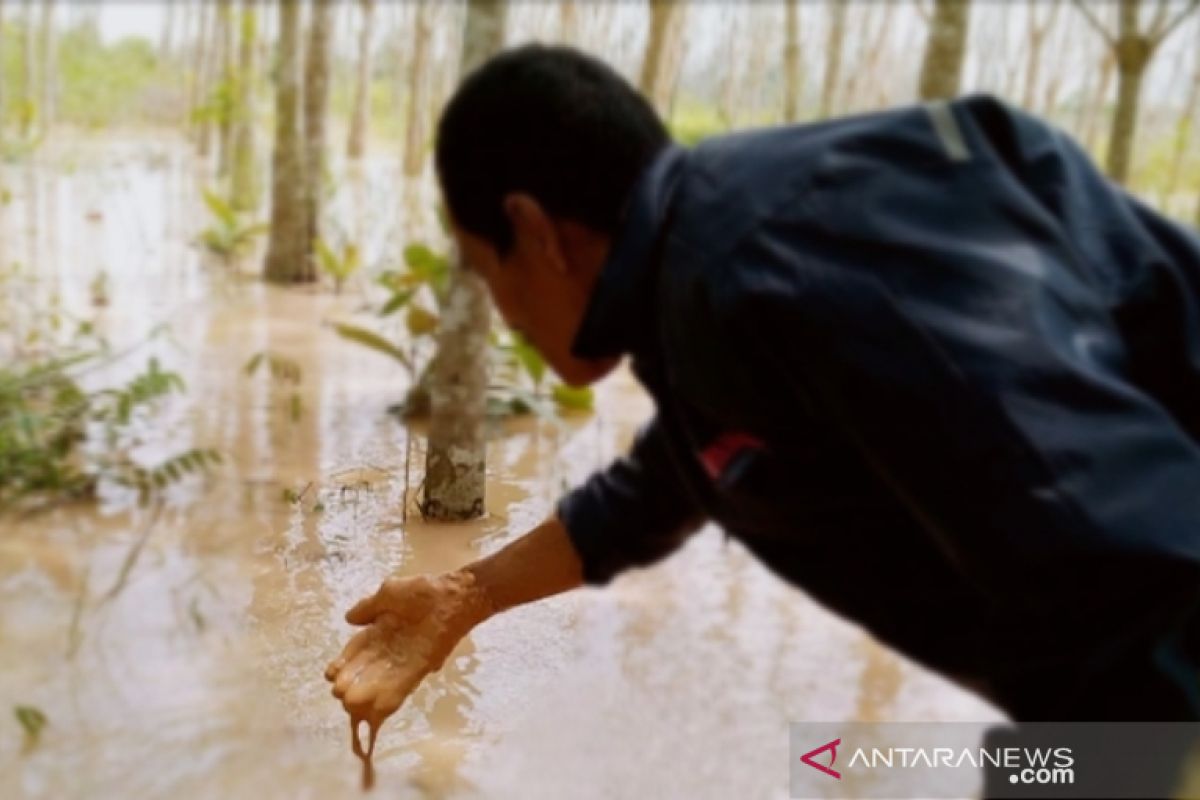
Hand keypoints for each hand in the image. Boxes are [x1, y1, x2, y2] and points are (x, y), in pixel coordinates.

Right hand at [324, 571, 491, 727]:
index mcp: (380, 631)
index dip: (343, 663)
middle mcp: (390, 648)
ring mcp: (405, 660)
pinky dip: (391, 697)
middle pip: (365, 670)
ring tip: (351, 704)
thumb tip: (348, 619)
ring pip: (381, 681)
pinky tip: (377, 709)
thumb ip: (369, 607)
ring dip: (367, 693)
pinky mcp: (422, 667)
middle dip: (352, 682)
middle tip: (339, 693)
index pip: (356, 651)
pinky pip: (403, 685)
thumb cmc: (422, 591)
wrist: (453, 596)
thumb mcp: (389, 593)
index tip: (330, 675)